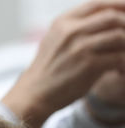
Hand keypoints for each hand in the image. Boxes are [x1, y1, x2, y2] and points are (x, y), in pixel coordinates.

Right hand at [0, 2, 124, 127]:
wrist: (33, 96)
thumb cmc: (47, 72)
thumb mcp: (55, 41)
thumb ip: (74, 28)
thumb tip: (102, 19)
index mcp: (64, 22)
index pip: (98, 4)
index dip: (118, 5)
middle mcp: (72, 31)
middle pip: (112, 17)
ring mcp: (80, 47)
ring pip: (119, 36)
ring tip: (123, 57)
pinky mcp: (88, 65)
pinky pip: (118, 58)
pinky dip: (123, 64)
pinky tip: (119, 70)